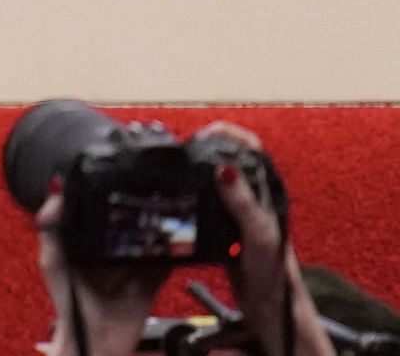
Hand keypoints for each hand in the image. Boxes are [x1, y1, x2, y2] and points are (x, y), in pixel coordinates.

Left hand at [35, 182, 166, 355]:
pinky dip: (176, 252)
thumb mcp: (54, 261)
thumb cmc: (68, 301)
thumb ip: (52, 228)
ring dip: (163, 227)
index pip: (103, 209)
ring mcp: (134, 264)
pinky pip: (168, 262)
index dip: (111, 192)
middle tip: (155, 188)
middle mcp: (113, 248)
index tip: (120, 173)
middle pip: (133, 221)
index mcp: (90, 239)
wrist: (94, 342)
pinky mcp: (152, 280)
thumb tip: (55, 190)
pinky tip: (182, 240)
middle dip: (144, 207)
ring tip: (171, 210)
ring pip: (153, 238)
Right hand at [198, 123, 336, 355]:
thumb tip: (224, 168)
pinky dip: (189, 200)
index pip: (252, 150)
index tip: (203, 132)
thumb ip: (243, 203)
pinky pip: (204, 208)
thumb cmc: (274, 278)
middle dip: (206, 149)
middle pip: (228, 162)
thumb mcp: (258, 236)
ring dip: (195, 174)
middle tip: (180, 148)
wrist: (272, 314)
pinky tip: (175, 203)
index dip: (229, 135)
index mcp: (266, 197)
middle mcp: (252, 203)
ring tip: (173, 168)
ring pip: (213, 184)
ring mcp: (236, 218)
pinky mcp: (223, 234)